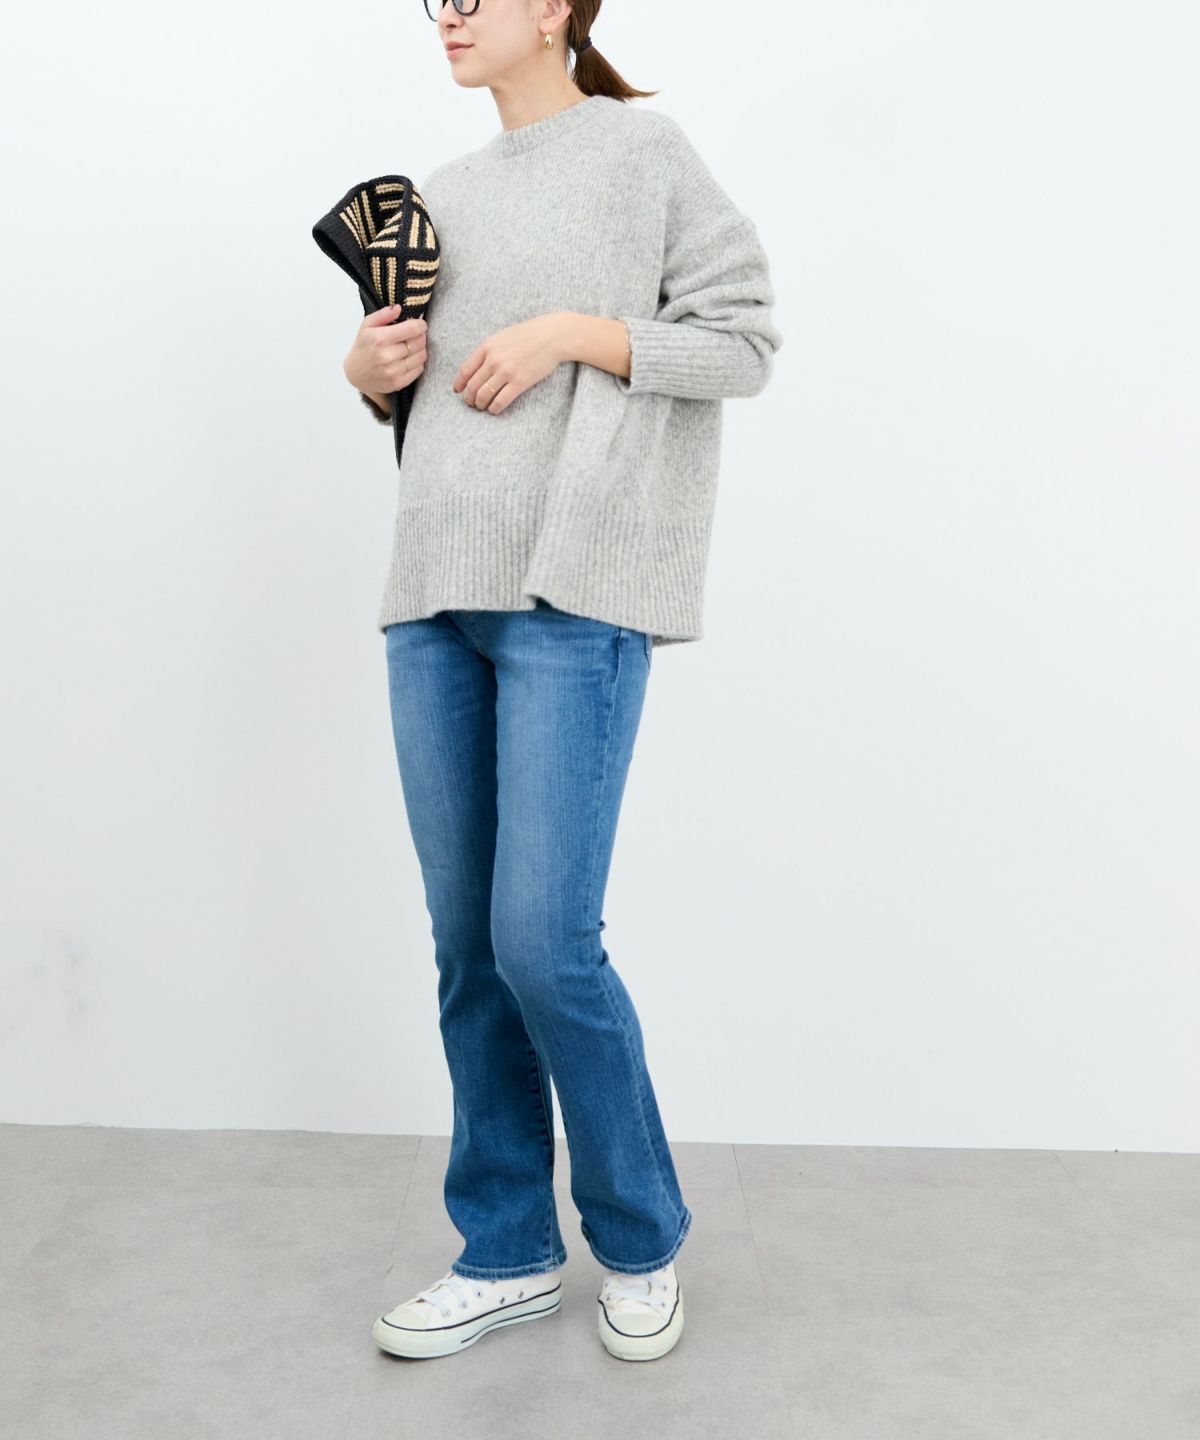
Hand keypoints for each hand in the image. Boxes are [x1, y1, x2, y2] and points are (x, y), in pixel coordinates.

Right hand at [343, 307, 426, 397]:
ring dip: (421, 349)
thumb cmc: (363, 347)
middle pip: (419, 342)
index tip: (420, 324)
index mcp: (380, 339)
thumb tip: (398, 308)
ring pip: (421, 356)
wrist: (356, 374)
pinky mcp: (398, 383)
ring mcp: (393, 371)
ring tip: (413, 346)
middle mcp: (387, 356)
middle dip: (421, 336)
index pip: (412, 329)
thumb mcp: (367, 326)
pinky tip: (410, 358)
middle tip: (415, 335)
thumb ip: (383, 315)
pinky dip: (418, 362)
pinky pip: (419, 369)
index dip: (421, 325)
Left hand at [453, 313, 567, 413]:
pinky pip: (500, 401)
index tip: (458, 391)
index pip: (465, 370)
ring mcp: (506, 371)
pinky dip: (494, 408)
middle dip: (469, 398)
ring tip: (482, 407)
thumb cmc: (529, 335)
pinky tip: (494, 409)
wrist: (552, 336)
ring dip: (480, 404)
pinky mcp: (519, 382)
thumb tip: (477, 367)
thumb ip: (489, 350)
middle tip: (471, 403)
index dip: (459, 384)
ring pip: (484, 395)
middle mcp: (494, 359)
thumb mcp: (503, 336)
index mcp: (487, 346)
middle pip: (473, 385)